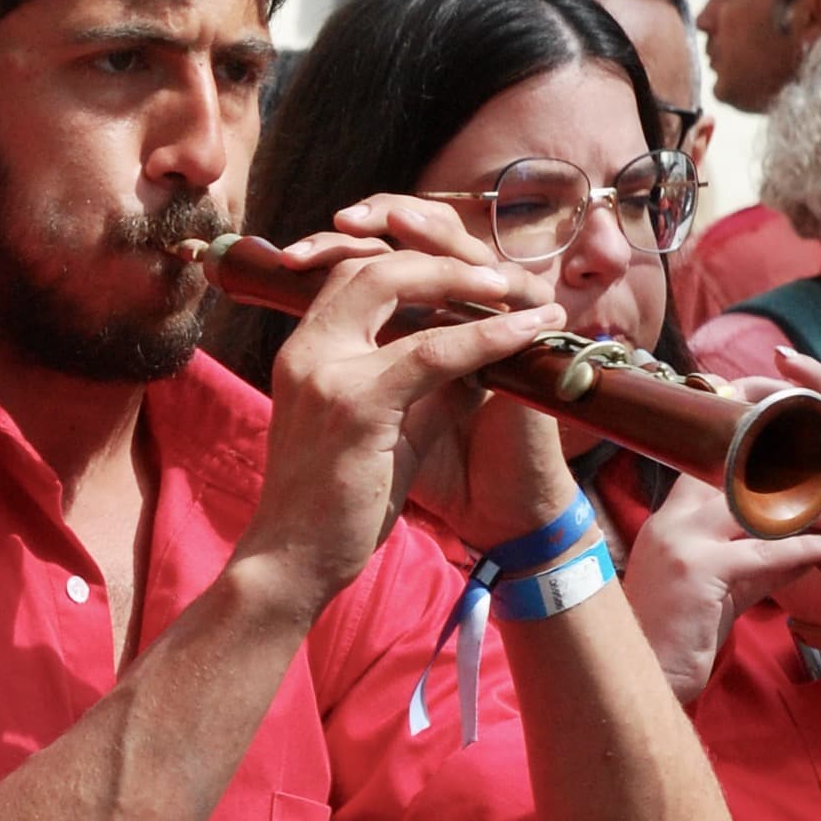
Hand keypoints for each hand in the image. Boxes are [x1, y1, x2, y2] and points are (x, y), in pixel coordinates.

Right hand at [243, 200, 571, 616]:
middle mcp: (307, 352)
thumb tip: (477, 355)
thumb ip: (419, 385)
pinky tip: (527, 329)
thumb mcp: (380, 428)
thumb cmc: (333, 506)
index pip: (352, 272)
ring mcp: (325, 374)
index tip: (470, 274)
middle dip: (441, 255)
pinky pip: (433, 351)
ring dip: (467, 279)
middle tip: (500, 276)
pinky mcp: (355, 406)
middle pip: (371, 263)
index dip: (412, 259)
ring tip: (518, 290)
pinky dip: (487, 335)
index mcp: (304, 354)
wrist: (293, 565)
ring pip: (397, 285)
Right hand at [620, 470, 820, 703]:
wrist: (647, 671)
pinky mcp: (699, 569)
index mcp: (664, 525)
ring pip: (751, 512)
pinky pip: (764, 551)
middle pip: (733, 485)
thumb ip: (757, 563)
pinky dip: (803, 547)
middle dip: (783, 485)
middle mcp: (668, 525)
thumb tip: (806, 546)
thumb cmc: (680, 635)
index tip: (792, 478)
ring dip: (801, 512)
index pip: (706, 477)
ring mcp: (680, 543)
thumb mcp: (721, 588)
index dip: (750, 472)